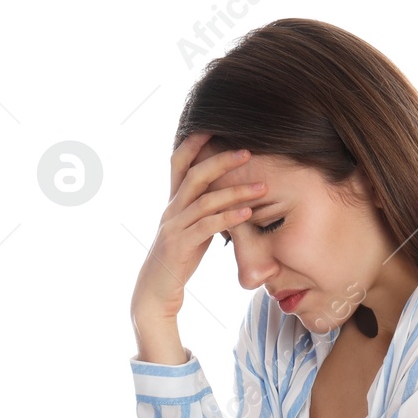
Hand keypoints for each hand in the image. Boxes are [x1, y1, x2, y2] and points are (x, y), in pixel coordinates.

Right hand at [130, 132, 263, 321]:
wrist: (155, 290)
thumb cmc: (179, 258)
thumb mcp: (193, 228)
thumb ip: (206, 211)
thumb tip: (229, 197)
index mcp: (174, 202)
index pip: (179, 164)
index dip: (193, 143)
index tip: (213, 127)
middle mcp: (171, 209)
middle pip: (194, 175)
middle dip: (221, 161)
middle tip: (248, 151)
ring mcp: (174, 226)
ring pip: (205, 201)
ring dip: (235, 192)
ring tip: (263, 187)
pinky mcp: (180, 245)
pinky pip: (207, 227)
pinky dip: (229, 218)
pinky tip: (248, 214)